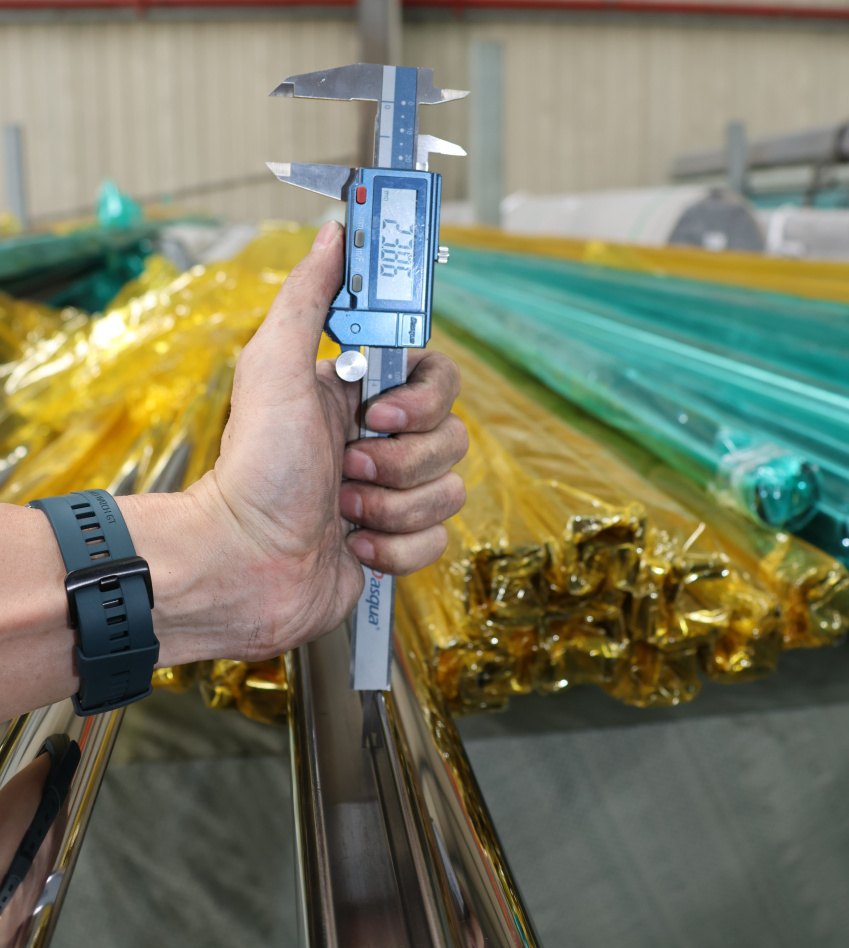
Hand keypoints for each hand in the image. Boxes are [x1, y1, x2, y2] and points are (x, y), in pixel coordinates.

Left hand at [189, 221, 467, 660]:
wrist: (243, 564)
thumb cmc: (254, 470)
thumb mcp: (273, 369)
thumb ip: (306, 298)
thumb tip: (334, 233)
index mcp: (362, 398)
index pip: (439, 379)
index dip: (422, 401)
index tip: (378, 416)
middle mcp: (382, 443)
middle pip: (453, 438)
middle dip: (399, 462)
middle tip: (347, 470)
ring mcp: (391, 495)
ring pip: (450, 491)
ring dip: (392, 507)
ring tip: (342, 513)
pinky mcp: (396, 543)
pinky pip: (438, 540)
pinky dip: (396, 548)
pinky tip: (353, 546)